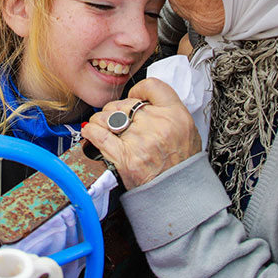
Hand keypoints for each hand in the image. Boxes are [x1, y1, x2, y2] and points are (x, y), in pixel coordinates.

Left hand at [82, 79, 201, 189]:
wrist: (178, 192)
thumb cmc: (182, 163)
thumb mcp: (186, 129)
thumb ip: (167, 110)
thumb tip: (143, 99)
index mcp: (175, 115)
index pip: (152, 86)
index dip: (139, 89)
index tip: (134, 96)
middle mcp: (158, 124)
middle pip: (125, 102)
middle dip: (117, 109)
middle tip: (117, 119)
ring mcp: (140, 140)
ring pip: (108, 116)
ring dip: (102, 120)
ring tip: (103, 126)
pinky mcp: (125, 157)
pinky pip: (100, 135)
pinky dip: (91, 132)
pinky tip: (90, 131)